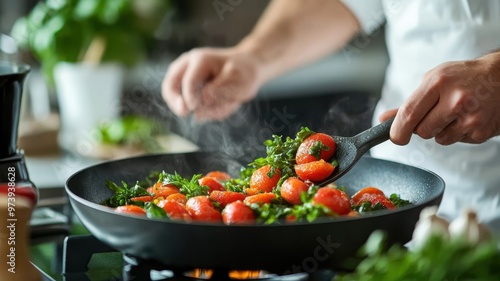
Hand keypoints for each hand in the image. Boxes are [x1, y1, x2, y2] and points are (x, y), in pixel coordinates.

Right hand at [161, 47, 262, 120]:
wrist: (246, 68)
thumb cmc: (243, 72)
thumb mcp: (238, 81)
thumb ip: (220, 90)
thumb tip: (202, 100)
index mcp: (200, 60)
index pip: (188, 81)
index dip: (189, 97)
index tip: (192, 109)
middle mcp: (187, 65)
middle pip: (169, 86)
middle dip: (175, 102)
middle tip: (184, 113)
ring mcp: (185, 75)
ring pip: (174, 96)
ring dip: (195, 108)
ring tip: (224, 106)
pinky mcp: (187, 87)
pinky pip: (186, 103)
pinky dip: (203, 110)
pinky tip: (223, 106)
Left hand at [380, 52, 499, 145]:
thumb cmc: (463, 77)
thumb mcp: (434, 81)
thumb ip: (410, 103)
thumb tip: (384, 119)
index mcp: (438, 83)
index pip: (409, 113)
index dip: (397, 130)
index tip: (395, 137)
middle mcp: (455, 99)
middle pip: (422, 131)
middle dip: (424, 127)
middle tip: (437, 112)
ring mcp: (470, 117)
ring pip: (439, 139)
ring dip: (442, 130)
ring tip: (456, 112)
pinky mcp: (481, 131)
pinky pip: (457, 141)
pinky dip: (459, 133)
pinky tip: (468, 117)